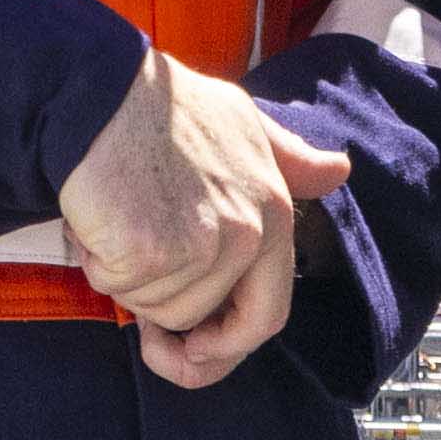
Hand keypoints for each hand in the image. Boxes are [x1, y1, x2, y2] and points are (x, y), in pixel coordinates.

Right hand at [56, 49, 304, 388]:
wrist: (103, 93)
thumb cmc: (166, 109)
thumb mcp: (245, 125)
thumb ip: (290, 159)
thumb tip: (340, 171)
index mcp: (274, 214)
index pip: (267, 315)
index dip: (227, 344)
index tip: (194, 346)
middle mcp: (246, 235)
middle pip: (201, 319)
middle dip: (165, 319)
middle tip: (136, 274)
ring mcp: (200, 246)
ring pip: (156, 306)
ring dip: (128, 276)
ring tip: (121, 215)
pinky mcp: (149, 251)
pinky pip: (118, 288)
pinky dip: (100, 263)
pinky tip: (100, 216)